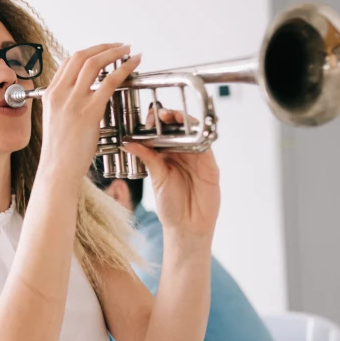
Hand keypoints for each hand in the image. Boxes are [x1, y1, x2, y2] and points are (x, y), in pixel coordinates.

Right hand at [39, 43, 140, 181]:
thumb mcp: (56, 122)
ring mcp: (73, 102)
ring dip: (114, 52)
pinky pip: (109, 82)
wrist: (57, 171)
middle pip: (81, 56)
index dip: (89, 52)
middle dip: (103, 47)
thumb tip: (83, 96)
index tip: (103, 51)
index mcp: (50, 95)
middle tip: (120, 46)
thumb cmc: (60, 153)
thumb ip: (66, 105)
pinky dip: (124, 69)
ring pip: (95, 63)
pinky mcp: (89, 112)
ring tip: (128, 51)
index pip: (68, 62)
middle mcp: (60, 94)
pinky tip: (133, 64)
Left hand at [123, 107, 220, 239]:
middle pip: (179, 128)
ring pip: (194, 133)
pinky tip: (192, 132)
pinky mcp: (210, 166)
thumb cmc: (170, 206)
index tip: (148, 117)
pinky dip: (200, 138)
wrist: (186, 227)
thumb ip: (148, 159)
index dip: (156, 123)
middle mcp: (182, 154)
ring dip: (185, 122)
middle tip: (160, 113)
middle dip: (170, 117)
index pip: (162, 133)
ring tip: (173, 117)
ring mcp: (197, 158)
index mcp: (166, 156)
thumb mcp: (157, 179)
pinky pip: (207, 147)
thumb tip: (129, 144)